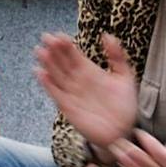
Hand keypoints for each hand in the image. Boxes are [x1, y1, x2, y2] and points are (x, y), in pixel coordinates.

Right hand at [35, 32, 138, 150]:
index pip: (74, 54)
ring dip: (48, 64)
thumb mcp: (125, 77)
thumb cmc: (124, 106)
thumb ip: (117, 56)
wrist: (122, 132)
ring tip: (40, 51)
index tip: (59, 35)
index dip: (66, 44)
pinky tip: (40, 73)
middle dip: (54, 50)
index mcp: (90, 71)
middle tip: (46, 38)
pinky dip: (47, 84)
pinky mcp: (68, 107)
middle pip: (62, 62)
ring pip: (56, 75)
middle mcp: (78, 80)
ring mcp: (71, 93)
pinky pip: (55, 94)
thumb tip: (108, 36)